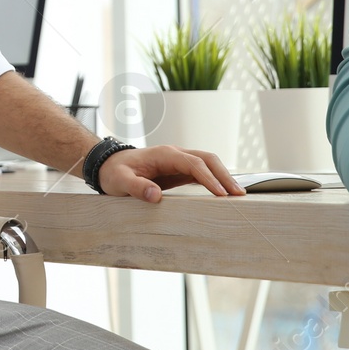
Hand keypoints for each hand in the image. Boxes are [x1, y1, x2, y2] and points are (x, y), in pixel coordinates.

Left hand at [97, 145, 244, 200]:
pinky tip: (224, 192)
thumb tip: (154, 195)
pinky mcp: (179, 170)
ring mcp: (178, 161)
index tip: (221, 193)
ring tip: (238, 195)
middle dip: (224, 175)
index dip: (208, 177)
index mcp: (164, 154)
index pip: (192, 163)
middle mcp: (175, 154)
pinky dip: (215, 179)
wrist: (109, 164)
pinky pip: (202, 172)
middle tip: (239, 194)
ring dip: (223, 176)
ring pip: (208, 163)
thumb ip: (136, 187)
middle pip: (207, 159)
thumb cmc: (114, 172)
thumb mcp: (119, 181)